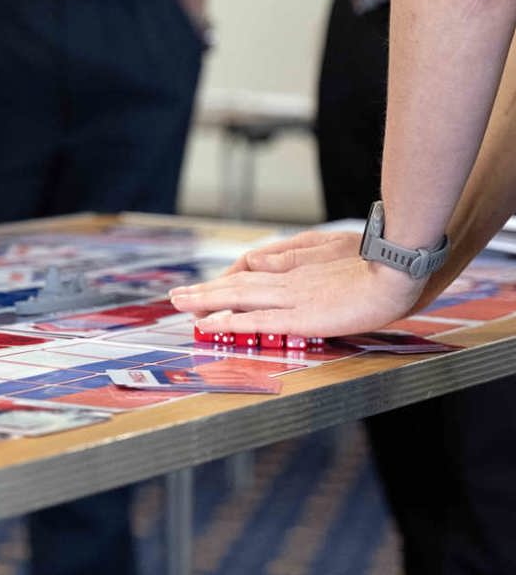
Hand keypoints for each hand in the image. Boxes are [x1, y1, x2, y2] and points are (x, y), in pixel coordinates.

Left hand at [168, 231, 423, 336]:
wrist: (397, 270)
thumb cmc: (373, 262)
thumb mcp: (329, 250)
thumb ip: (293, 257)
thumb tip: (258, 258)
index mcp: (296, 268)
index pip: (252, 273)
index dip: (226, 282)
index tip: (206, 289)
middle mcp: (287, 280)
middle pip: (236, 284)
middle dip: (204, 291)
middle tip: (176, 296)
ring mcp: (291, 297)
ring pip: (237, 298)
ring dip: (205, 301)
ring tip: (180, 305)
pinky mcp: (300, 316)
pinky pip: (255, 319)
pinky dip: (228, 321)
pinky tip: (208, 324)